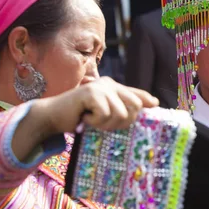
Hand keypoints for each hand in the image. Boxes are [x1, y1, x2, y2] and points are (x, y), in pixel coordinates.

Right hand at [41, 77, 158, 134]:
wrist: (53, 116)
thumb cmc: (80, 117)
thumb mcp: (103, 113)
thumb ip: (120, 109)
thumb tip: (148, 105)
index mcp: (113, 87)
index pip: (136, 93)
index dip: (147, 99)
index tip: (155, 104)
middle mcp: (109, 84)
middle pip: (134, 106)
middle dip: (122, 121)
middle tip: (104, 123)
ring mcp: (101, 87)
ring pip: (121, 113)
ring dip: (106, 124)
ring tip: (92, 120)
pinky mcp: (91, 93)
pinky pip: (106, 114)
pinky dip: (95, 121)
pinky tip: (84, 117)